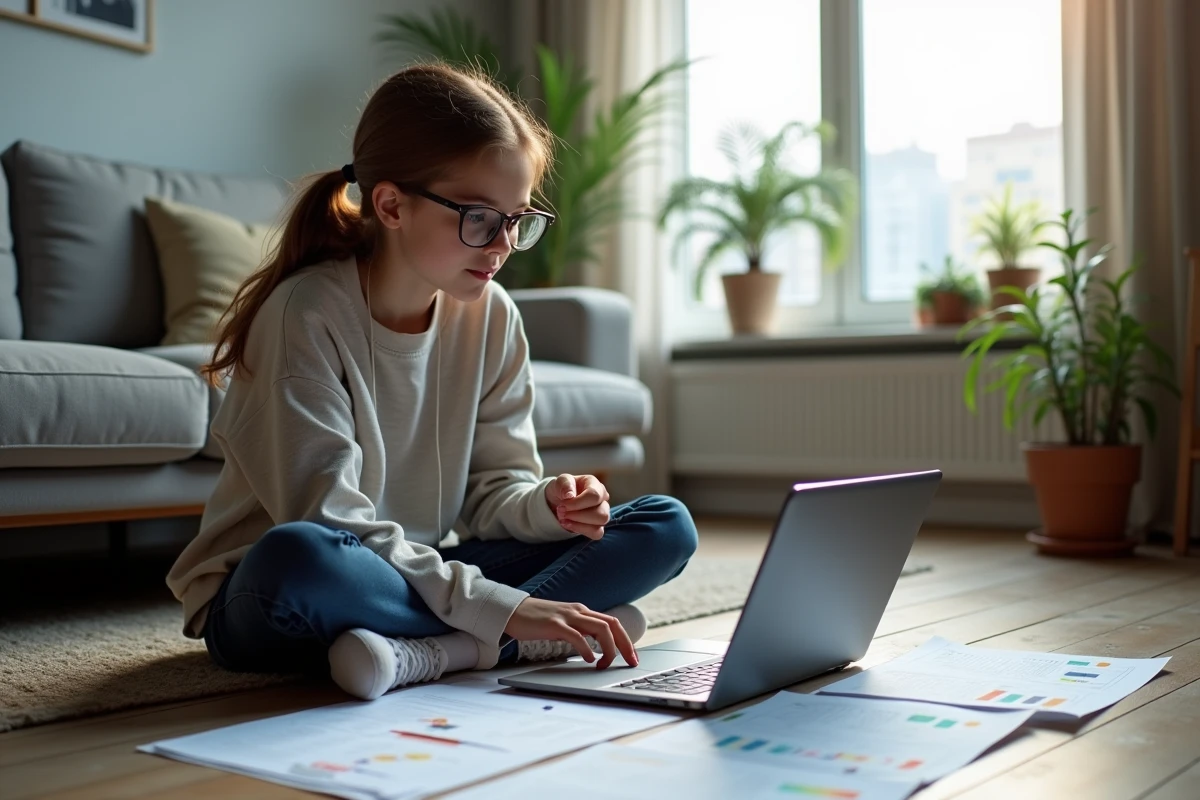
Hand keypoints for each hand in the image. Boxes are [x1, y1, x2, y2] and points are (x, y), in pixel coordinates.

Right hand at [504, 597, 637, 668]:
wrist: (512, 611)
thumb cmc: (537, 621)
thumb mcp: (563, 624)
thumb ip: (578, 631)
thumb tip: (595, 647)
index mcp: (582, 611)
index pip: (612, 623)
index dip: (626, 639)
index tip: (632, 656)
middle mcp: (579, 611)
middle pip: (612, 624)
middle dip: (626, 644)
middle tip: (631, 662)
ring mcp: (567, 616)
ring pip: (600, 628)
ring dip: (609, 648)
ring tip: (606, 664)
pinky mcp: (554, 624)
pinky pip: (577, 636)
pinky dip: (587, 648)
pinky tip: (589, 659)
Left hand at [545, 474, 609, 539]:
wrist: (557, 500)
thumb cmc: (562, 489)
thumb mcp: (560, 481)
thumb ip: (564, 484)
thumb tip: (570, 496)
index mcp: (595, 485)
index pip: (594, 496)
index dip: (577, 503)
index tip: (562, 504)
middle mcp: (603, 499)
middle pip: (602, 513)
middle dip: (578, 515)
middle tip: (562, 512)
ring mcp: (602, 513)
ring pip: (600, 524)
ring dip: (579, 524)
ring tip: (563, 519)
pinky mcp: (597, 526)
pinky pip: (596, 533)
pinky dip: (580, 530)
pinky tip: (568, 524)